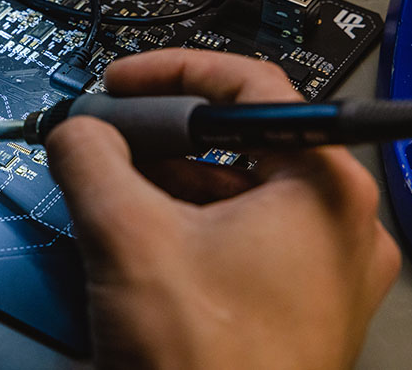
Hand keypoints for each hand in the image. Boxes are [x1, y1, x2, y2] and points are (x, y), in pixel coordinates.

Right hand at [45, 48, 399, 368]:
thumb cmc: (211, 367)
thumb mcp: (128, 237)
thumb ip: (90, 158)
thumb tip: (75, 129)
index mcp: (323, 188)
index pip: (250, 84)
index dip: (174, 71)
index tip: (126, 82)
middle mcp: (335, 224)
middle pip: (237, 139)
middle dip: (159, 136)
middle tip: (110, 137)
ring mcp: (318, 269)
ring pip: (233, 190)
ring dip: (165, 180)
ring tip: (112, 187)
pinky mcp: (292, 303)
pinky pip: (236, 236)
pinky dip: (183, 223)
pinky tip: (139, 234)